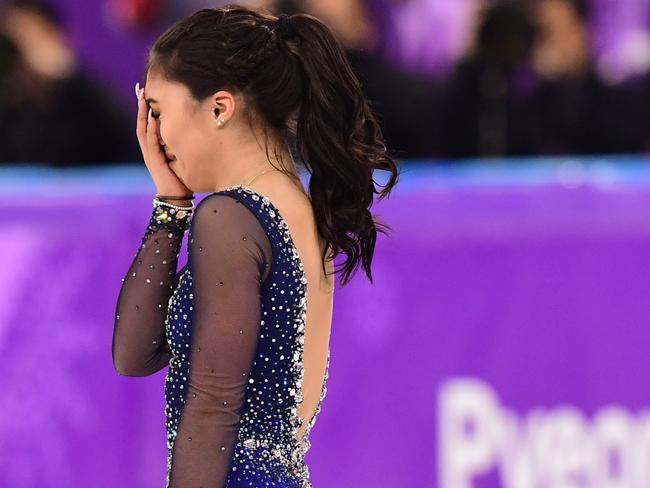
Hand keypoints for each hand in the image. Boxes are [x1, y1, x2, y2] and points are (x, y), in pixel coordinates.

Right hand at [135, 82, 192, 198]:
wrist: (176, 196)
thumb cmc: (181, 177)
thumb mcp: (181, 156)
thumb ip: (181, 144)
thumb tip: (193, 128)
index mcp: (155, 146)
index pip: (149, 123)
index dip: (147, 108)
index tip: (146, 92)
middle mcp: (150, 148)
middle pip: (143, 122)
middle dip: (141, 106)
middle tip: (140, 89)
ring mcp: (150, 154)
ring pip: (143, 130)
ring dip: (143, 114)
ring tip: (143, 99)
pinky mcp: (154, 161)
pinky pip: (151, 143)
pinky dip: (151, 130)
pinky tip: (153, 119)